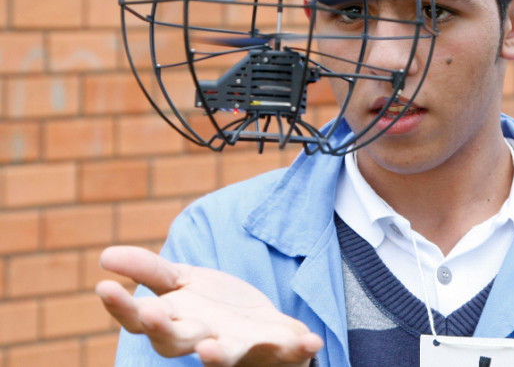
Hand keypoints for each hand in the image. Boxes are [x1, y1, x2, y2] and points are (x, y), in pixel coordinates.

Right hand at [95, 246, 323, 365]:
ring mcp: (241, 346)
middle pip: (177, 342)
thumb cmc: (214, 310)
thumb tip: (104, 256)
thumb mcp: (183, 283)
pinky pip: (289, 350)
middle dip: (166, 330)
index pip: (142, 320)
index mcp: (177, 323)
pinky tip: (312, 341)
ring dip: (219, 355)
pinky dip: (300, 347)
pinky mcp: (278, 345)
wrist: (261, 330)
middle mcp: (204, 339)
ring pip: (227, 356)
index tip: (103, 286)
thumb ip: (149, 271)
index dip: (122, 307)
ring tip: (208, 351)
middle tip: (155, 316)